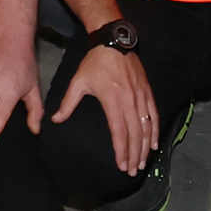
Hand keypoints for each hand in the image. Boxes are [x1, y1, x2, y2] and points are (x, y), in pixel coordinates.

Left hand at [55, 43, 159, 175]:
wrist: (114, 40)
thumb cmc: (95, 61)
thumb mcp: (78, 81)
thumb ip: (68, 103)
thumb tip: (55, 119)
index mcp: (113, 100)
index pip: (120, 131)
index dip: (122, 150)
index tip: (121, 165)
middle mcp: (130, 100)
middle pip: (135, 133)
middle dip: (135, 154)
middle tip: (133, 170)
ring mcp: (141, 96)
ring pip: (147, 127)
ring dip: (145, 147)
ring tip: (142, 162)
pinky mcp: (147, 91)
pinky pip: (154, 115)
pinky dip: (155, 130)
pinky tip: (154, 144)